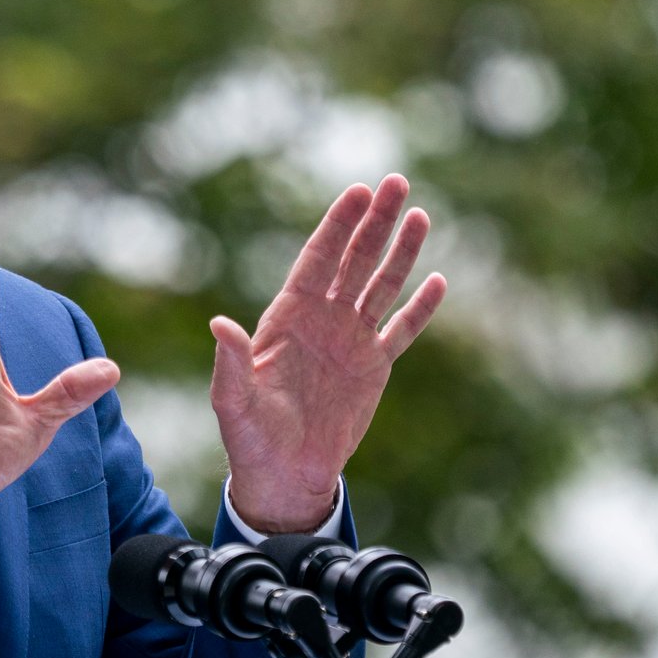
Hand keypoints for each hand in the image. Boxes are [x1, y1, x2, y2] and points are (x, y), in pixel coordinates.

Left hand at [213, 174, 446, 533]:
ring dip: (401, 252)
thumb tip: (219, 324)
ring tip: (419, 215)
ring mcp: (351, 340)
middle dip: (375, 222)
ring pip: (381, 285)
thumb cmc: (250, 438)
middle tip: (396, 183)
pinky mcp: (374, 367)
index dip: (337, 226)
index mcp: (289, 317)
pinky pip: (401, 331)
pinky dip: (420, 309)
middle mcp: (324, 319)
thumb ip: (231, 362)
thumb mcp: (234, 402)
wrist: (283, 475)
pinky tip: (438, 281)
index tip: (357, 192)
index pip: (318, 259)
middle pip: (354, 260)